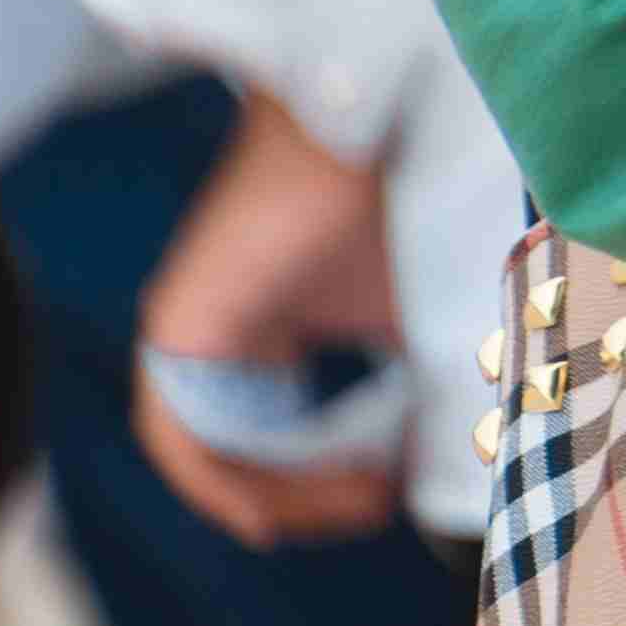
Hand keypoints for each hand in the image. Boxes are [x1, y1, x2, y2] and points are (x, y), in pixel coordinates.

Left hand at [133, 89, 408, 544]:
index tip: (395, 494)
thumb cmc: (405, 206)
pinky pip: (180, 435)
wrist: (378, 122)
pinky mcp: (179, 325)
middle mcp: (221, 337)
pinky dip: (221, 482)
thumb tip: (446, 479)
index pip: (286, 438)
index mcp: (270, 334)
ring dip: (283, 491)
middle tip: (380, 500)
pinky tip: (276, 503)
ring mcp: (193, 331)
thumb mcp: (422, 321)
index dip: (334, 483)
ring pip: (216, 453)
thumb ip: (422, 395)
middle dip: (315, 493)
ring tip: (356, 495)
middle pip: (251, 452)